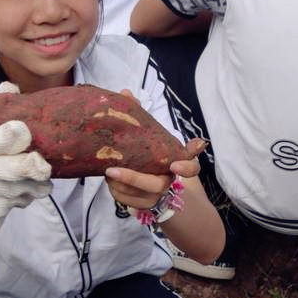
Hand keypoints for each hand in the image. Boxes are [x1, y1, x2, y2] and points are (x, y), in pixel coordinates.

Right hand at [0, 82, 51, 239]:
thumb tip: (11, 86)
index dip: (5, 137)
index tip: (23, 131)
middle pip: (5, 170)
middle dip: (30, 168)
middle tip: (44, 167)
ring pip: (15, 191)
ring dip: (33, 186)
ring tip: (36, 180)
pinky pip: (11, 208)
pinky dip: (23, 201)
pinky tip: (20, 194)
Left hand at [107, 89, 201, 208]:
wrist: (147, 184)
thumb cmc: (149, 154)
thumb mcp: (147, 136)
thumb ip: (140, 115)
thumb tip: (126, 92)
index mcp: (176, 164)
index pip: (190, 168)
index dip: (186, 167)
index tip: (175, 165)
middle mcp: (168, 181)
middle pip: (156, 185)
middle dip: (133, 179)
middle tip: (112, 170)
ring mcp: (155, 195)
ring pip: (138, 195)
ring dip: (119, 185)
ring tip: (106, 171)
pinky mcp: (142, 205)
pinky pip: (127, 202)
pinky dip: (116, 192)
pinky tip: (109, 180)